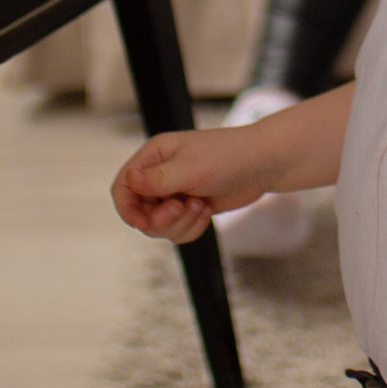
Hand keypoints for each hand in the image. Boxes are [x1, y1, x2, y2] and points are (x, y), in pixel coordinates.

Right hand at [110, 128, 266, 244]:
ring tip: (201, 205)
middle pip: (139, 212)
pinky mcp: (189, 208)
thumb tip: (128, 182)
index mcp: (154, 156)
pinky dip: (192, 228)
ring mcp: (174, 193)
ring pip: (159, 226)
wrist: (263, 164)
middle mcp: (160, 175)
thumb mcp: (191, 168)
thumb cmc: (229, 156)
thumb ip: (158, 179)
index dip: (127, 208)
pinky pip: (178, 231)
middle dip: (161, 218)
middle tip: (182, 208)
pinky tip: (207, 211)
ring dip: (180, 223)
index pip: (123, 186)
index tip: (143, 223)